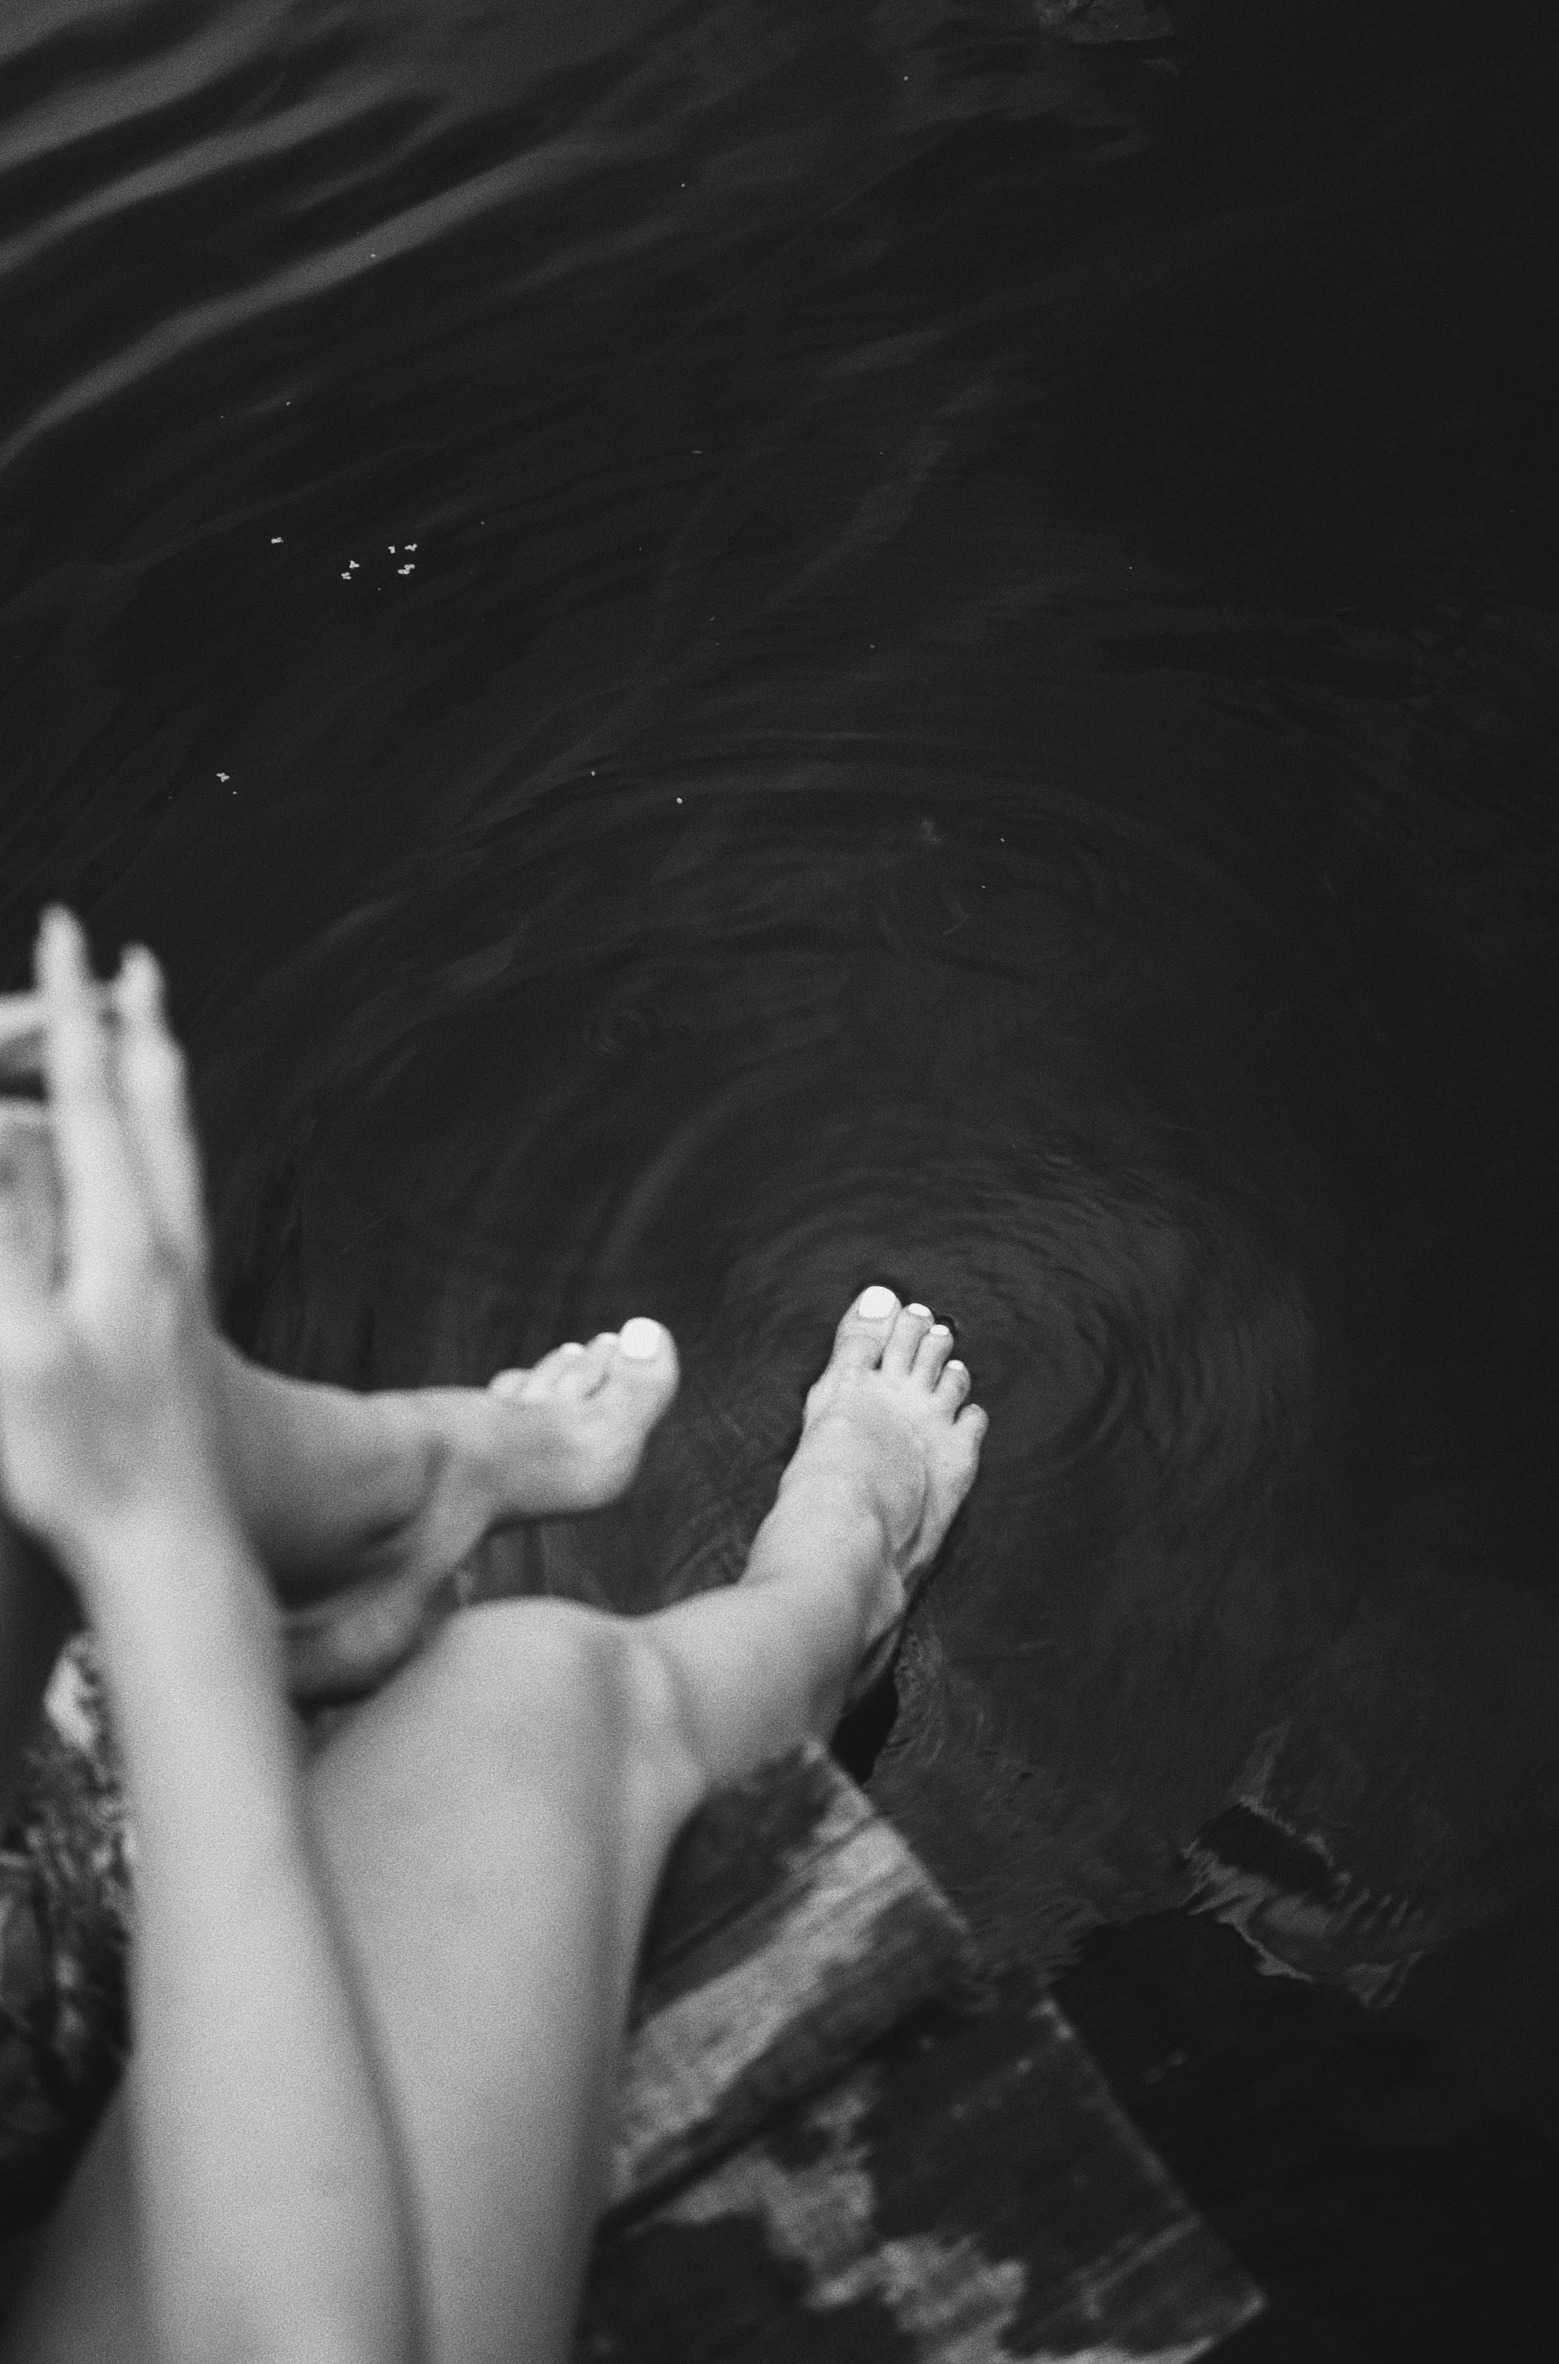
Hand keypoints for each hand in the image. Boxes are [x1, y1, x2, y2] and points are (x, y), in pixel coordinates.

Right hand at [0, 911, 233, 1580]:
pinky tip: (155, 1174)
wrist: (172, 1547)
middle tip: (138, 961)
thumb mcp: (14, 1347)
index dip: (77, 1010)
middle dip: (137, 1029)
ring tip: (155, 1043)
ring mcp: (182, 1284)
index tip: (70, 931)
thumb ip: (0, 1231)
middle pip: (159, 1111)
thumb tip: (1, 1126)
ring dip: (161, 1085)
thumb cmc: (84, 1462)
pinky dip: (164, 1154)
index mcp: (125, 1237)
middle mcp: (167, 1246)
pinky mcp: (184, 1323)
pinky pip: (178, 1204)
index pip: (99, 1096)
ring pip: (179, 1156)